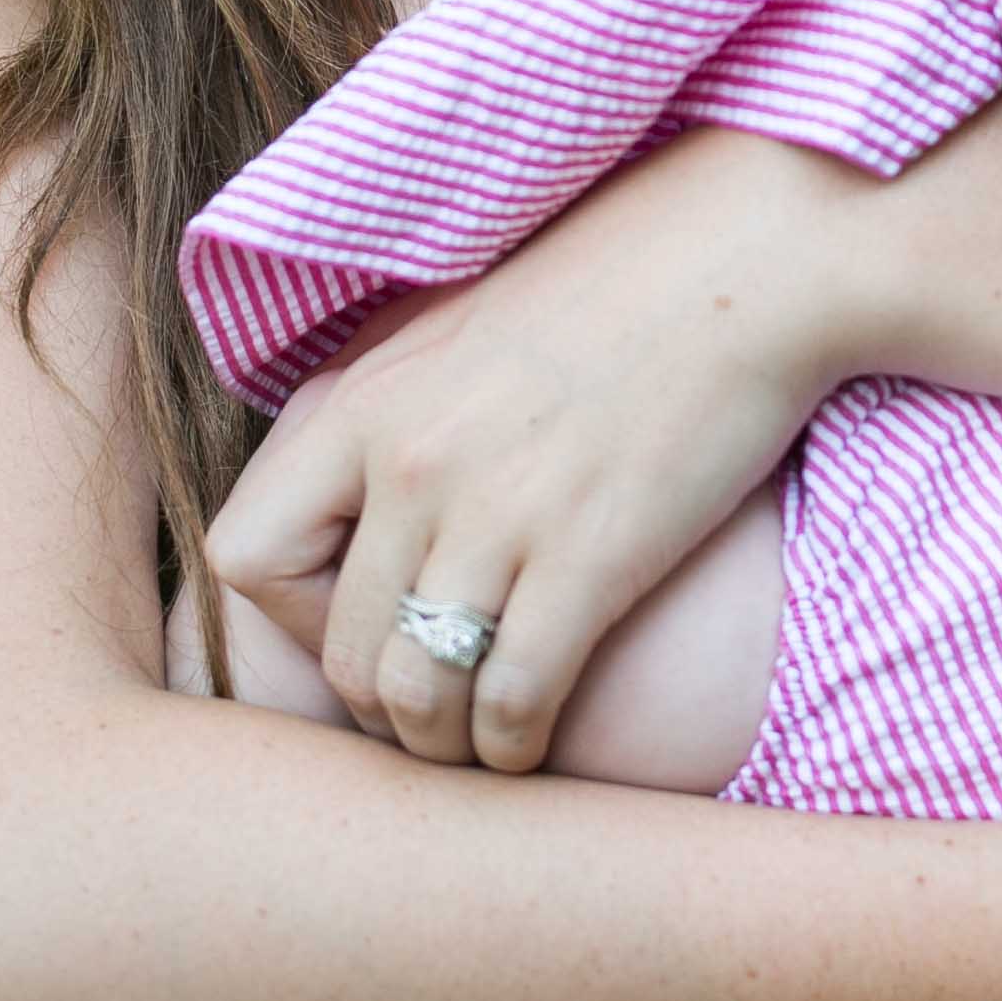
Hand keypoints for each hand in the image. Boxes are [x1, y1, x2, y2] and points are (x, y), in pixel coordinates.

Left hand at [203, 129, 847, 774]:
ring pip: (415, 697)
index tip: (366, 612)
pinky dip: (515, 746)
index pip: (246, 555)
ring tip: (477, 744)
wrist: (755, 253)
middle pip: (338, 654)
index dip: (292, 614)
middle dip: (382, 706)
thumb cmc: (622, 279)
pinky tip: (535, 740)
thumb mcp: (467, 323)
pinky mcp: (591, 555)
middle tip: (434, 706)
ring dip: (443, 746)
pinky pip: (514, 700)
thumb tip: (361, 481)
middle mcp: (412, 461)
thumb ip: (399, 403)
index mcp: (368, 400)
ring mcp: (498, 511)